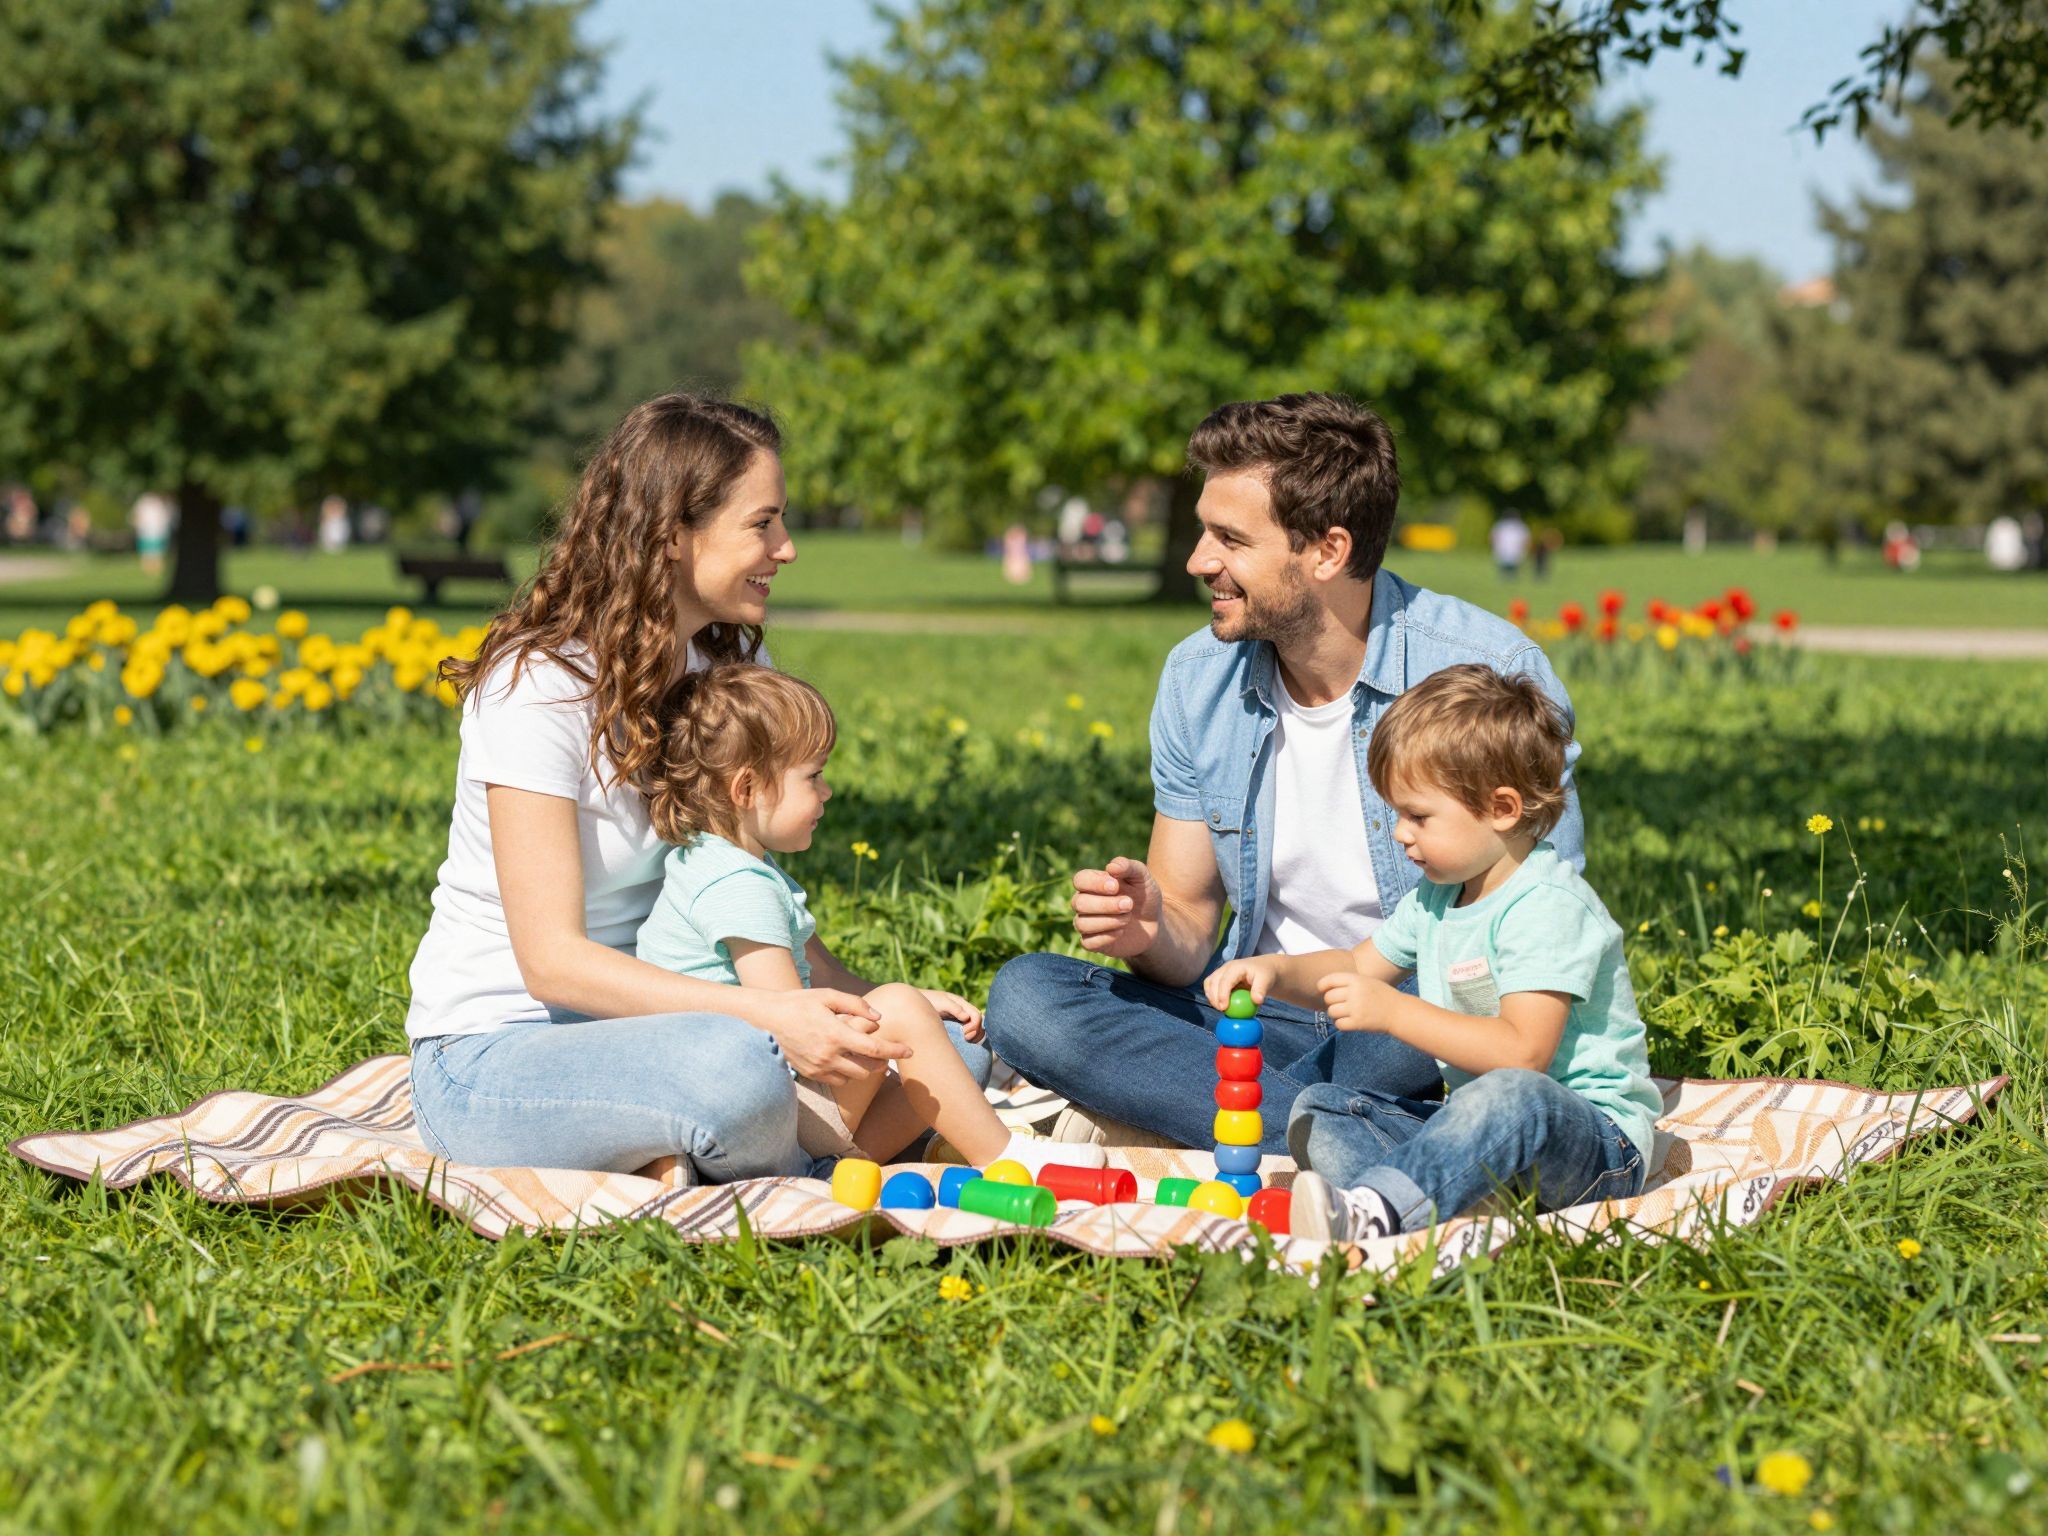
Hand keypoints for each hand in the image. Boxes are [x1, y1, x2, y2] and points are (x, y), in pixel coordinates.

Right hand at [756, 988, 904, 1085]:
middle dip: (881, 1061)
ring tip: (864, 1053)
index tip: (910, 1051)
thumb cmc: (799, 1003)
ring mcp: (818, 1067)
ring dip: (864, 1067)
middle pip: (868, 1068)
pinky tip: (845, 1058)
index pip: (874, 1049)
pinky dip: (847, 1072)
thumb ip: (856, 1005)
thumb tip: (879, 1018)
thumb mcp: (828, 996)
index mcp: (835, 1033)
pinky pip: (838, 1080)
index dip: (896, 1051)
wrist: (766, 1020)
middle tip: (885, 1051)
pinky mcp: (811, 1074)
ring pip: (854, 1077)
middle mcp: (828, 1055)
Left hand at [919, 988, 983, 1041]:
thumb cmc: (928, 1001)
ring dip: (975, 1036)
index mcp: (962, 1004)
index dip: (975, 1025)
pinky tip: (963, 1042)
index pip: (977, 1015)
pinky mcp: (955, 1026)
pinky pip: (968, 1032)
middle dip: (976, 1032)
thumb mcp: (941, 1003)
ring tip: (965, 1041)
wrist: (914, 1006)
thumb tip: (966, 1018)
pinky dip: (969, 1038)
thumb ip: (954, 1008)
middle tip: (965, 1038)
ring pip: (975, 1028)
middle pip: (979, 1023)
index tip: (964, 1034)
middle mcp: (963, 1011)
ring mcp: (960, 1019)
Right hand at [1071, 856, 1161, 958]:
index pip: (1079, 880)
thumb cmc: (1144, 897)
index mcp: (1093, 883)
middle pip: (1078, 903)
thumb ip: (1128, 867)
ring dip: (1109, 921)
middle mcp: (1084, 902)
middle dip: (1106, 905)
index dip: (1095, 884)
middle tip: (1129, 904)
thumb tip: (1111, 866)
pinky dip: (1106, 937)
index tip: (1116, 886)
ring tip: (1128, 918)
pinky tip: (1121, 931)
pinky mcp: (1092, 942)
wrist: (1154, 924)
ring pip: (1081, 924)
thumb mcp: (1142, 878)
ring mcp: (1086, 923)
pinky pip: (1088, 942)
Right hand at [1202, 956, 1281, 1012]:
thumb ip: (1261, 990)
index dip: (1222, 994)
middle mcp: (1226, 968)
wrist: (1265, 968)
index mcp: (1236, 967)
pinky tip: (1220, 1005)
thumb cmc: (1266, 974)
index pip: (1225, 980)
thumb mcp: (1266, 980)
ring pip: (1209, 983)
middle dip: (1214, 997)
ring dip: (1211, 997)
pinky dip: (1212, 996)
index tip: (1224, 1008)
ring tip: (1220, 1009)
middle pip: (1213, 981)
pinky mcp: (1220, 978)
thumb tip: (1257, 1001)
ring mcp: (1222, 972)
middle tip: (1222, 1011)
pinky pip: (1211, 987)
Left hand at [1319, 970, 1396, 1032]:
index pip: (1330, 980)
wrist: (1399, 1012)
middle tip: (1338, 1004)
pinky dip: (1340, 1024)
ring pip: (1331, 1012)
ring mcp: (1356, 1008)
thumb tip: (1325, 989)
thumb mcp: (1367, 981)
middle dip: (1330, 1002)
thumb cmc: (1382, 995)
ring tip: (1342, 1014)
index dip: (1322, 986)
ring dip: (1334, 1014)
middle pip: (1329, 997)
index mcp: (1356, 980)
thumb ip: (1349, 982)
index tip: (1322, 990)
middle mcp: (1354, 993)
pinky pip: (1339, 1024)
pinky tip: (1346, 1022)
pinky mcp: (1358, 1023)